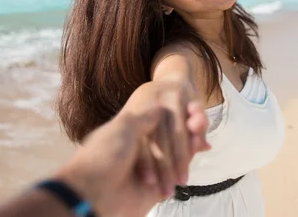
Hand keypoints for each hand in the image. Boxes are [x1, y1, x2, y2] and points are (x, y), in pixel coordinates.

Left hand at [55, 94, 209, 216]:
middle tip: (197, 112)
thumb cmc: (104, 156)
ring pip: (175, 149)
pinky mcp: (159, 185)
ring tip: (201, 123)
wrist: (96, 196)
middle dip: (184, 124)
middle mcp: (139, 148)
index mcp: (127, 132)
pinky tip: (201, 143)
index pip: (155, 119)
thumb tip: (160, 108)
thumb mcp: (123, 128)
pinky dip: (190, 155)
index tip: (185, 103)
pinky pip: (177, 169)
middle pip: (168, 133)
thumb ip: (143, 118)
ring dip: (190, 137)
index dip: (170, 111)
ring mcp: (150, 167)